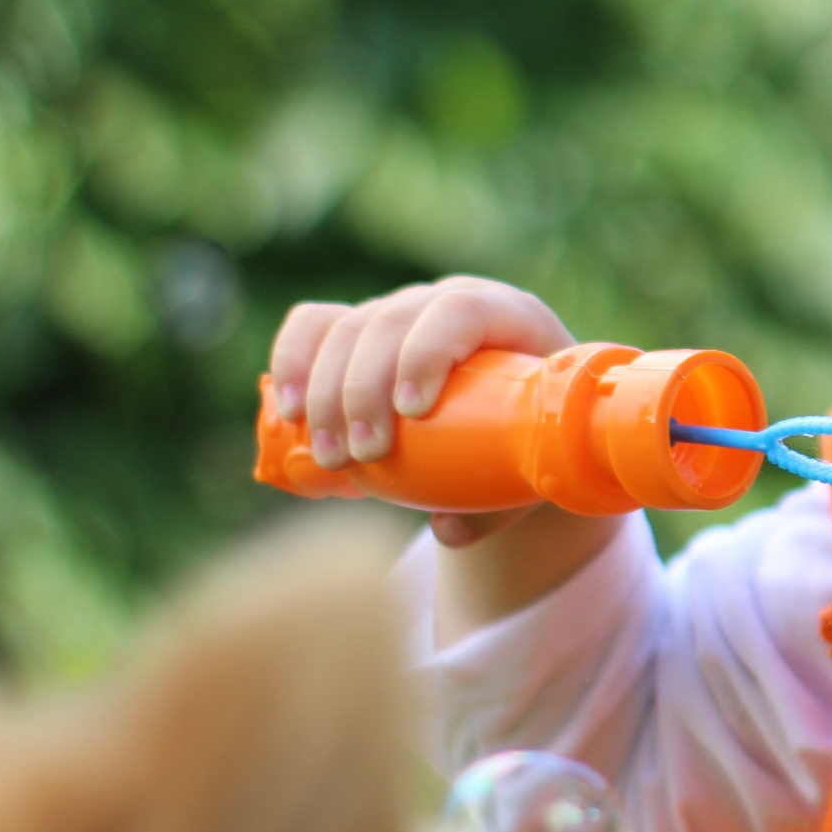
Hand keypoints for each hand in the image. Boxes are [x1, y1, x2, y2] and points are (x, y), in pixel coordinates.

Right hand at [267, 274, 575, 495]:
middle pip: (392, 321)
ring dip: (326, 393)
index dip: (429, 351)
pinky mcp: (363, 326)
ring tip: (332, 456)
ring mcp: (402, 309)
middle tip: (365, 455)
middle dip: (366, 389)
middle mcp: (448, 301)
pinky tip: (288, 411)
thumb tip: (446, 531)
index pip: (459, 311)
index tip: (412, 411)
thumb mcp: (542, 456)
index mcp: (507, 314)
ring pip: (349, 328)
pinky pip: (316, 326)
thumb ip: (507, 498)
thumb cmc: (540, 430)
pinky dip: (293, 362)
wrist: (526, 407)